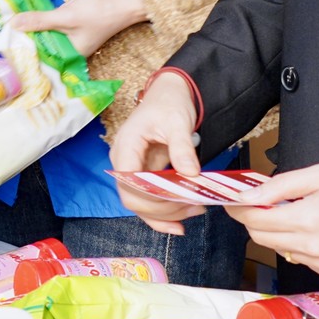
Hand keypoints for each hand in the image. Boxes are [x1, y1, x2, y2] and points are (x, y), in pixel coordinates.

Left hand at [10, 0, 148, 58]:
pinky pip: (49, 21)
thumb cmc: (99, 14)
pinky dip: (39, 18)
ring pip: (44, 32)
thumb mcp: (66, 17)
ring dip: (30, 28)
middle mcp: (69, 47)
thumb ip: (40, 21)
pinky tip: (21, 14)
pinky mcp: (69, 20)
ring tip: (1, 27)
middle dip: (23, 39)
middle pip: (41, 45)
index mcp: (70, 54)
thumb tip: (13, 24)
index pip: (42, 58)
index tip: (2, 50)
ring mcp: (69, 33)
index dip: (24, 54)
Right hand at [107, 72, 204, 235]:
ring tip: (195, 211)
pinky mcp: (143, 176)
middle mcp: (123, 162)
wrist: (169, 94)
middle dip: (162, 209)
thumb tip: (190, 174)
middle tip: (194, 207)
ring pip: (141, 205)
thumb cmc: (169, 103)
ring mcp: (132, 171)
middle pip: (133, 198)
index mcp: (126, 146)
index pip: (129, 182)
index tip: (181, 198)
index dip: (152, 196)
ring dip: (165, 215)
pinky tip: (178, 224)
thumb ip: (182, 148)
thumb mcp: (177, 121)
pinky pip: (148, 202)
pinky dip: (162, 215)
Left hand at [226, 164, 318, 284]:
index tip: (233, 203)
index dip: (239, 210)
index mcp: (307, 220)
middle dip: (256, 221)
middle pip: (262, 239)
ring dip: (283, 234)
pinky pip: (306, 262)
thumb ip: (278, 187)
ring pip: (284, 251)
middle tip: (263, 206)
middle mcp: (313, 249)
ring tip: (304, 216)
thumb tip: (247, 197)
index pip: (255, 220)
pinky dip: (304, 248)